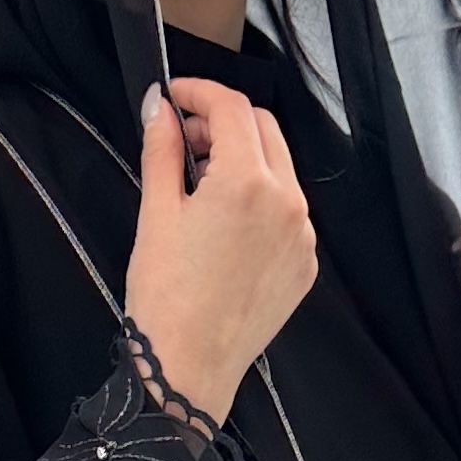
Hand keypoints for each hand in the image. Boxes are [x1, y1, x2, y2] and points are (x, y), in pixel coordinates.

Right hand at [124, 76, 317, 426]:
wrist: (188, 367)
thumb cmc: (165, 295)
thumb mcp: (156, 213)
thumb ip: (161, 149)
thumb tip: (158, 105)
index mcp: (248, 183)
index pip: (233, 108)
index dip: (199, 92)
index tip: (175, 97)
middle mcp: (288, 202)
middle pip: (264, 129)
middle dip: (223, 121)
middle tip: (183, 138)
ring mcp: (303, 235)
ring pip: (279, 168)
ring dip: (244, 157)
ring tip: (200, 182)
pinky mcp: (305, 263)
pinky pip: (288, 210)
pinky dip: (259, 198)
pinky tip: (224, 221)